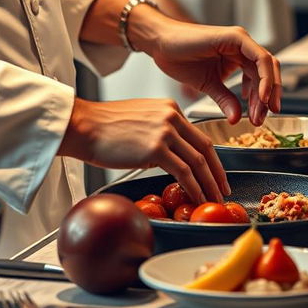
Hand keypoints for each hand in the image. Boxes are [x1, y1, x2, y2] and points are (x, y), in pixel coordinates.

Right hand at [59, 96, 230, 204]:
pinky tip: (197, 198)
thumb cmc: (105, 126)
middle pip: (206, 148)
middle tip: (223, 190)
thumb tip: (170, 153)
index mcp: (169, 108)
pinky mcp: (156, 149)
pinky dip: (194, 188)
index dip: (211, 158)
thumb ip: (160, 130)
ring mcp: (165, 131)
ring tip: (214, 200)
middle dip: (217, 173)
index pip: (199, 135)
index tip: (215, 173)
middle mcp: (171, 116)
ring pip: (198, 162)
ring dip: (209, 184)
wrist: (85, 125)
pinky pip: (184, 173)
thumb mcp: (141, 118)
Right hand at [130, 12, 281, 125]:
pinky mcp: (235, 37)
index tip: (259, 118)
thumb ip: (225, 99)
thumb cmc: (179, 58)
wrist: (160, 43)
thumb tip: (237, 119)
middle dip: (268, 96)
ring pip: (268, 65)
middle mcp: (241, 46)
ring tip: (259, 112)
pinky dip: (264, 78)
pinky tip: (258, 96)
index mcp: (237, 55)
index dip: (263, 99)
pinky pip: (260, 58)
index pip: (260, 77)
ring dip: (267, 90)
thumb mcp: (207, 84)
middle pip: (268, 71)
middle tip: (263, 118)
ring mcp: (239, 39)